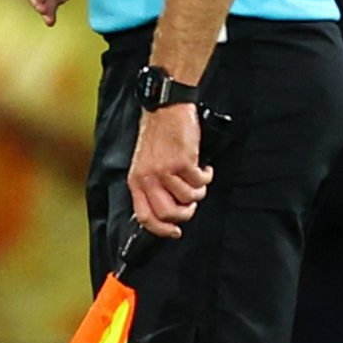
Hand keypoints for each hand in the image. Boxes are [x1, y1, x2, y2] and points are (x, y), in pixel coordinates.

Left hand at [128, 99, 211, 238]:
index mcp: (136, 181)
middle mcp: (147, 178)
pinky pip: (200, 181)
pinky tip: (203, 167)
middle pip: (168, 213)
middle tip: (192, 202)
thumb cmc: (158, 137)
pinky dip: (206, 176)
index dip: (161, 229)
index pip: (144, 216)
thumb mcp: (145, 164)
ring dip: (198, 191)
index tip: (175, 232)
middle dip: (185, 213)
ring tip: (197, 177)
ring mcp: (164, 170)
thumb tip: (167, 212)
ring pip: (188, 198)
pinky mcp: (182, 161)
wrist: (165, 110)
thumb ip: (151, 187)